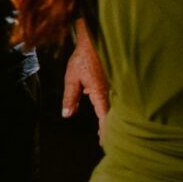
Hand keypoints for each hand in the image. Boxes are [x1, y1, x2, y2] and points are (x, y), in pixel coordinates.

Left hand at [63, 20, 109, 136]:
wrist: (96, 39)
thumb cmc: (84, 57)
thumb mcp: (72, 78)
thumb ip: (70, 97)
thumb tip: (67, 115)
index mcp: (100, 93)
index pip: (104, 118)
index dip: (104, 131)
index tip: (103, 142)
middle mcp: (110, 91)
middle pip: (112, 114)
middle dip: (109, 127)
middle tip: (105, 140)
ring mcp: (114, 86)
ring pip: (114, 105)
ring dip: (110, 117)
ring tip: (107, 129)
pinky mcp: (114, 80)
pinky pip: (114, 96)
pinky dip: (109, 104)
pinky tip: (102, 104)